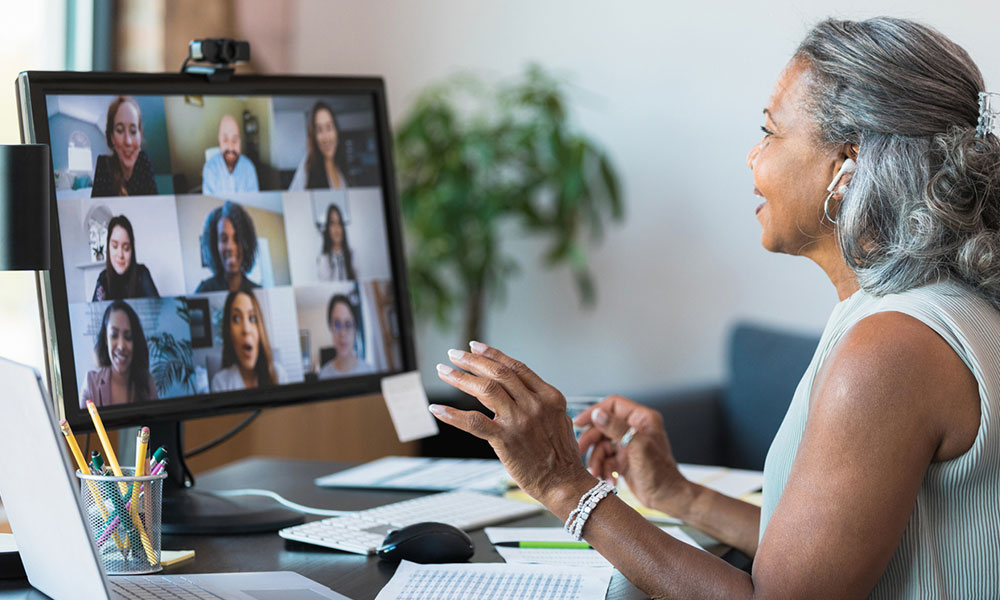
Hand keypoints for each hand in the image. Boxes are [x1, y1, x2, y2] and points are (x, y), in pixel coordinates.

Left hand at [430, 342, 593, 510]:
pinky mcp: (505, 440)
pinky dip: (452, 414)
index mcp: (549, 396)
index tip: (475, 347)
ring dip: (460, 378)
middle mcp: (535, 404)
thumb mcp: (559, 419)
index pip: (516, 367)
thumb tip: (515, 390)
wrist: (565, 483)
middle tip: (453, 354)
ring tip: (444, 371)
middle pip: (498, 373)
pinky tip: (437, 409)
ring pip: (485, 389)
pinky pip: (473, 422)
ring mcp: (520, 421)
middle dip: (472, 360)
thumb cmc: (562, 456)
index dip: (493, 354)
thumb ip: (539, 402)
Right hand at [575, 395, 688, 511]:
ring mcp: (628, 445)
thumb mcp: (637, 447)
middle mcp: (634, 429)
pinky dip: (603, 468)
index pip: (613, 405)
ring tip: (596, 472)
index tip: (579, 422)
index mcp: (641, 419)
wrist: (667, 498)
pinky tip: (607, 479)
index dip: (595, 412)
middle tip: (579, 450)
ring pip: (601, 445)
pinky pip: (605, 459)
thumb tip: (598, 414)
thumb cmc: (660, 473)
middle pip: (603, 426)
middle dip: (591, 440)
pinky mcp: (623, 460)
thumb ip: (616, 428)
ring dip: (596, 459)